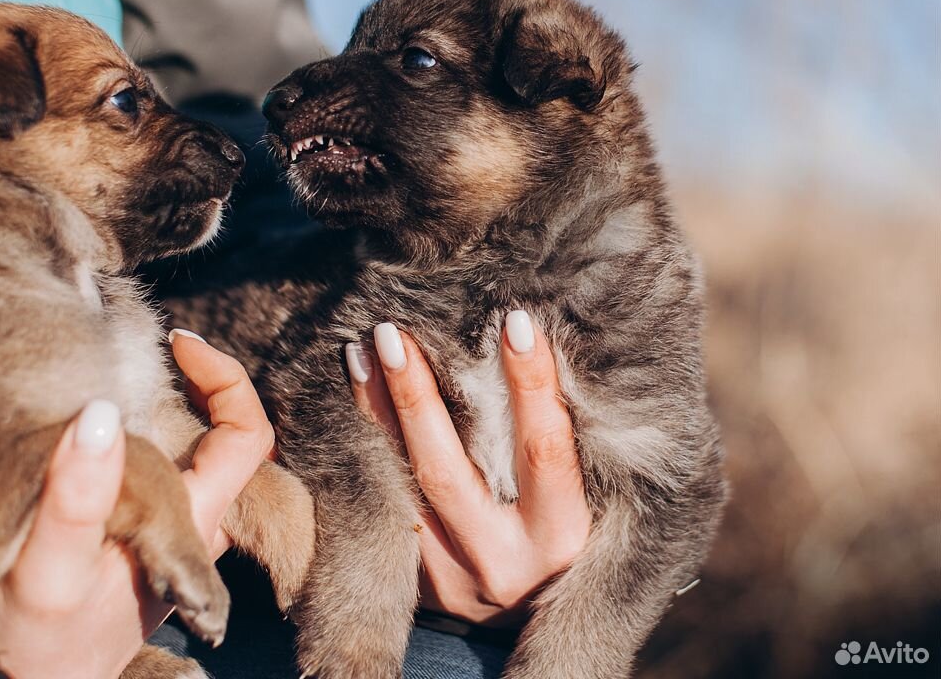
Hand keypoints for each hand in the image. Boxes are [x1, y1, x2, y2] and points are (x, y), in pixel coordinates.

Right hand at [0, 331, 273, 676]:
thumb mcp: (46, 569)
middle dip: (200, 384)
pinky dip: (136, 440)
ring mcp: (161, 543)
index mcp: (189, 530)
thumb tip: (101, 414)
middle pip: (226, 442)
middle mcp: (188, 533)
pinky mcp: (130, 548)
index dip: (227, 379)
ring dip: (168, 410)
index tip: (179, 343)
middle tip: (153, 347)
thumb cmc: (33, 644)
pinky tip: (93, 430)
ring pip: (189, 460)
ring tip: (122, 376)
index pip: (246, 438)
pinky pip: (152, 479)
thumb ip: (74, 496)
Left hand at [347, 312, 590, 627]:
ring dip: (376, 414)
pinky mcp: (416, 584)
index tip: (518, 321)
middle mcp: (501, 563)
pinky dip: (366, 447)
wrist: (534, 623)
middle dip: (417, 397)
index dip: (533, 386)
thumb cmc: (571, 543)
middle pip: (447, 471)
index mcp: (561, 539)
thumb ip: (565, 447)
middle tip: (393, 332)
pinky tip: (353, 397)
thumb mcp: (590, 506)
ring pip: (401, 488)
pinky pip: (379, 505)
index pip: (544, 451)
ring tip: (359, 351)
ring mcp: (450, 579)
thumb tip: (537, 343)